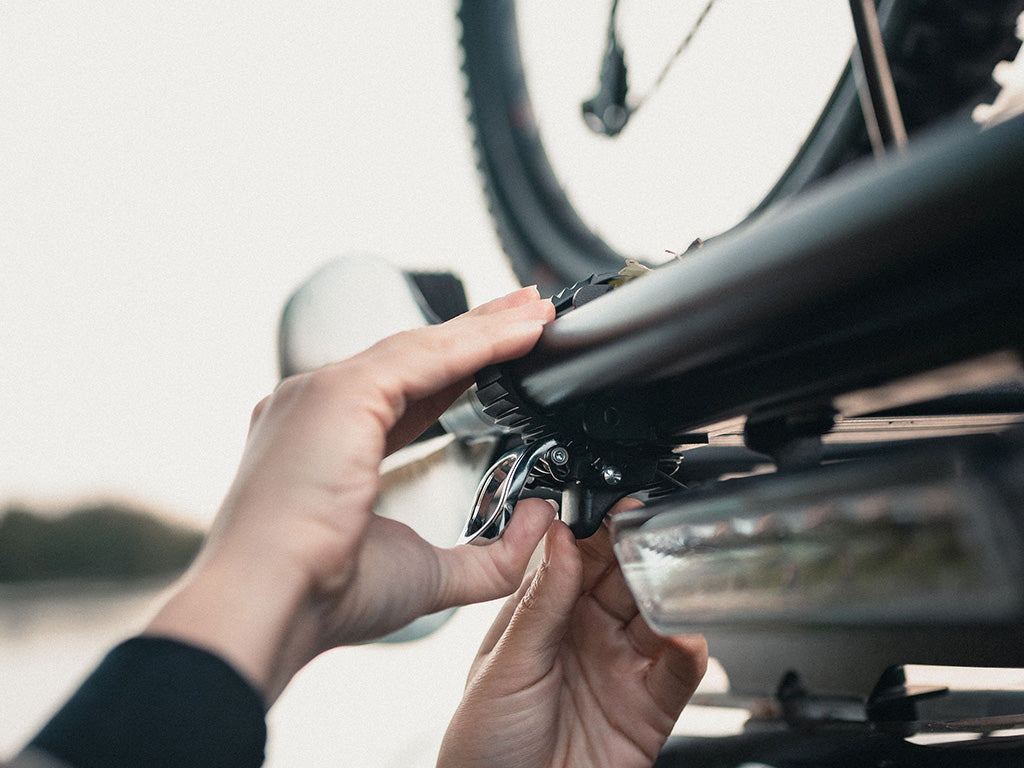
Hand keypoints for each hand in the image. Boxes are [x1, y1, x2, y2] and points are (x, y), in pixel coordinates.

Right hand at [145, 286, 556, 701]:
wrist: (267, 607)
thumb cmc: (322, 598)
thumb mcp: (426, 574)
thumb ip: (490, 556)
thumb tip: (540, 521)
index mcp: (325, 444)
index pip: (406, 394)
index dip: (459, 372)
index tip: (501, 359)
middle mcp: (317, 408)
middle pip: (415, 358)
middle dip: (476, 333)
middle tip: (526, 314)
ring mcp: (322, 392)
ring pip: (422, 349)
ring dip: (485, 327)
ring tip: (535, 311)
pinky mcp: (339, 391)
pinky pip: (425, 357)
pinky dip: (479, 342)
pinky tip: (522, 332)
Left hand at [439, 502, 707, 767]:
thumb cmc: (484, 746)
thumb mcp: (508, 664)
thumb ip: (542, 602)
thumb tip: (561, 536)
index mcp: (544, 616)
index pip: (580, 558)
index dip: (600, 530)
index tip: (618, 506)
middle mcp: (586, 636)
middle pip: (625, 580)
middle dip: (642, 554)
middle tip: (655, 534)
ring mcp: (619, 670)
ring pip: (658, 618)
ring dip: (670, 595)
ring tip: (673, 580)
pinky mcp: (648, 710)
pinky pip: (679, 674)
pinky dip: (688, 651)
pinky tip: (684, 636)